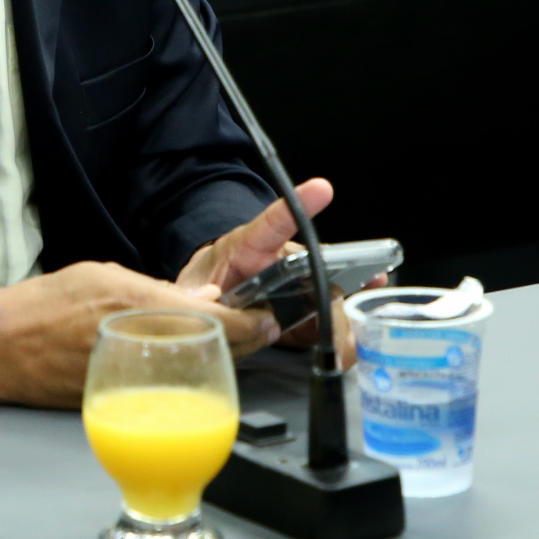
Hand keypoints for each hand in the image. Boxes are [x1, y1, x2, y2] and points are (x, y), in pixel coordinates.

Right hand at [0, 261, 279, 409]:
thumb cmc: (41, 308)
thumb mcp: (102, 276)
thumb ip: (157, 291)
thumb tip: (205, 304)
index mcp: (139, 307)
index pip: (221, 325)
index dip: (256, 325)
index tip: (271, 318)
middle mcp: (141, 348)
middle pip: (219, 356)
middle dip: (246, 345)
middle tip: (259, 331)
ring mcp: (134, 383)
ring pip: (197, 375)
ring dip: (218, 363)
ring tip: (228, 346)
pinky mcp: (123, 406)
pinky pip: (169, 392)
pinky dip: (184, 379)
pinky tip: (184, 367)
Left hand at [175, 180, 363, 367]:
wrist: (215, 297)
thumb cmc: (207, 283)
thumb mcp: (193, 288)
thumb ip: (198, 294)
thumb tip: (206, 298)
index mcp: (249, 245)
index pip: (273, 222)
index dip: (298, 205)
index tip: (321, 189)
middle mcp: (282, 260)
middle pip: (315, 268)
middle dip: (331, 286)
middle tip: (334, 301)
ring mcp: (298, 284)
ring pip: (328, 296)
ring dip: (337, 321)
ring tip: (340, 344)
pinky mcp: (305, 312)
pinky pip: (328, 321)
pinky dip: (341, 336)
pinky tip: (346, 349)